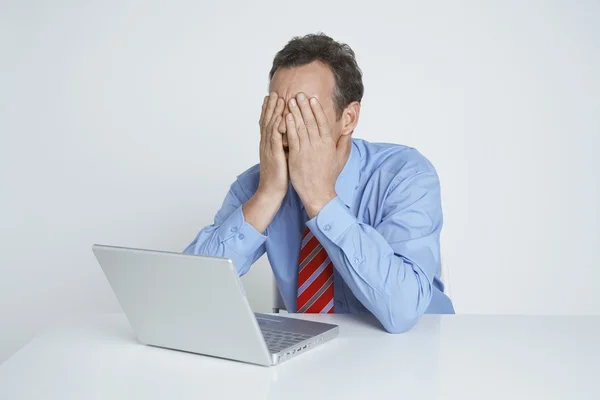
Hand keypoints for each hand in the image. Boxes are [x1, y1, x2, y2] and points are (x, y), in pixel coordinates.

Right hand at [257, 92, 286, 199]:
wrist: (272, 190)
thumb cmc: (280, 176)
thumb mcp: (284, 157)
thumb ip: (287, 145)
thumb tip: (295, 137)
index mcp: (269, 144)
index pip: (269, 123)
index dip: (271, 111)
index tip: (275, 98)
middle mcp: (267, 143)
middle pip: (267, 120)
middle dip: (271, 106)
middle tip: (274, 92)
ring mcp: (268, 147)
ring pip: (270, 125)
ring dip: (273, 111)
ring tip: (277, 98)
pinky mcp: (273, 153)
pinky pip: (274, 136)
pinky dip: (277, 124)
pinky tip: (281, 115)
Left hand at [285, 93, 349, 217]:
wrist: (319, 193)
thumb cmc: (328, 176)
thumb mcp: (341, 158)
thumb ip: (344, 142)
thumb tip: (349, 130)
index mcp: (328, 144)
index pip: (322, 122)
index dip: (317, 109)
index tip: (313, 98)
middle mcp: (318, 145)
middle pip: (311, 121)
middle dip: (304, 106)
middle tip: (299, 93)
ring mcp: (307, 150)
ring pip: (301, 127)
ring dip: (295, 112)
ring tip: (290, 101)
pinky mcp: (296, 156)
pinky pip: (292, 138)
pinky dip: (289, 126)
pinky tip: (286, 117)